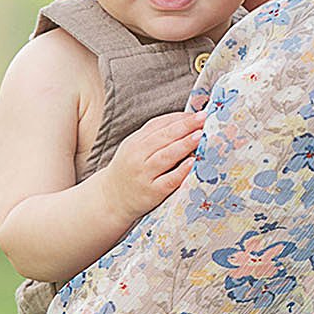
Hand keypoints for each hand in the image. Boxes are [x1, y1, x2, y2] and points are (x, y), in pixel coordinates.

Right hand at [98, 110, 205, 228]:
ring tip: (200, 135)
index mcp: (135, 142)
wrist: (109, 200)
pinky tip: (192, 163)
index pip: (158, 125)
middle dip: (185, 126)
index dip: (179, 118)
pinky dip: (180, 171)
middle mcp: (138, 156)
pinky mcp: (151, 192)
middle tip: (203, 117)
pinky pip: (168, 180)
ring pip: (166, 156)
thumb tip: (184, 123)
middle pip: (163, 137)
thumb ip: (154, 137)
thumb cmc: (128, 171)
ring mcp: (144, 174)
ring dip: (184, 144)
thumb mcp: (134, 149)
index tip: (197, 113)